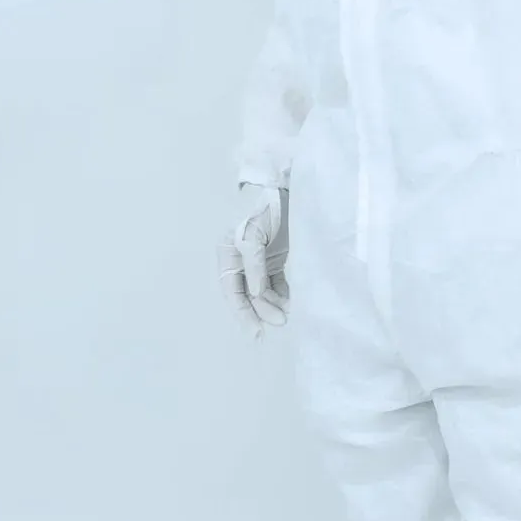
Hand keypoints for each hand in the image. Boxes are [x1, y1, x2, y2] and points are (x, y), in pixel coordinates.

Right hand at [218, 184, 289, 335]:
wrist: (284, 188)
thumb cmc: (263, 208)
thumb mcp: (252, 235)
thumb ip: (253, 265)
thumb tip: (254, 294)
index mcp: (228, 256)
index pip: (233, 293)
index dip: (244, 314)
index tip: (257, 333)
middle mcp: (241, 262)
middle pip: (250, 296)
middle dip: (264, 311)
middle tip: (282, 322)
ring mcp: (260, 261)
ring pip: (265, 291)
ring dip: (275, 304)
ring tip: (289, 314)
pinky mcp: (277, 258)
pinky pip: (278, 282)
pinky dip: (284, 293)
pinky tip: (293, 302)